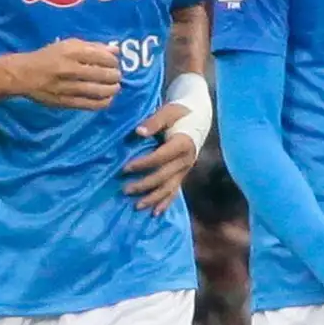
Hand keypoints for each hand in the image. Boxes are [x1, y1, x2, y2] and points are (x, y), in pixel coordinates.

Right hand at [17, 38, 127, 110]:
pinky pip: (88, 104)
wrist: (24, 74)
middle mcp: (69, 68)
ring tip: (115, 88)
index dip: (113, 61)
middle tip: (117, 76)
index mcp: (71, 51)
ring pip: (97, 90)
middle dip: (114, 76)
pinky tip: (107, 100)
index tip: (115, 64)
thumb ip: (93, 46)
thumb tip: (116, 50)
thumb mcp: (68, 45)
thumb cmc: (49, 56)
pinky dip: (102, 103)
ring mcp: (67, 87)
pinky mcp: (64, 101)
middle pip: (101, 73)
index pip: (101, 56)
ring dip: (111, 89)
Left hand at [119, 93, 201, 211]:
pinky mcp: (183, 174)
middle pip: (163, 177)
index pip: (160, 157)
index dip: (143, 164)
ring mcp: (186, 169)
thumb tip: (139, 132)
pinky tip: (155, 213)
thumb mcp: (168, 111)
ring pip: (169, 188)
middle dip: (144, 184)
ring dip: (153, 198)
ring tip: (137, 206)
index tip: (125, 168)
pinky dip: (165, 203)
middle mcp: (186, 160)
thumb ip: (154, 121)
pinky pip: (175, 191)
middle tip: (125, 189)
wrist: (198, 117)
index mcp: (183, 144)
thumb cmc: (179, 112)